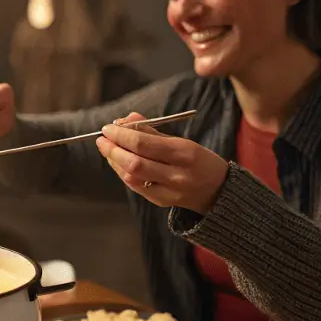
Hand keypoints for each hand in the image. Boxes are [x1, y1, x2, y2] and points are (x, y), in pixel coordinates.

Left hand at [95, 112, 228, 214]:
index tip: (108, 127)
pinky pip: (135, 186)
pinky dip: (122, 172)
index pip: (144, 144)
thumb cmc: (199, 161)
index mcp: (185, 153)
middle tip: (102, 138)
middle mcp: (177, 174)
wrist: (218, 192)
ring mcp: (169, 191)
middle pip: (135, 162)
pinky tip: (117, 162)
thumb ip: (152, 131)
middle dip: (113, 149)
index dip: (121, 135)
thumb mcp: (183, 141)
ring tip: (108, 148)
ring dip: (114, 160)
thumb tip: (126, 119)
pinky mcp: (161, 201)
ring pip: (132, 176)